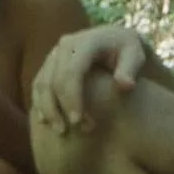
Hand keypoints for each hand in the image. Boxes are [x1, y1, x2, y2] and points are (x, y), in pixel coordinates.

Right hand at [31, 25, 146, 132]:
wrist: (115, 41)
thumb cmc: (128, 52)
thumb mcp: (135, 56)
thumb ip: (130, 69)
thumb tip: (125, 85)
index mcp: (85, 42)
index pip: (72, 72)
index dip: (72, 98)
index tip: (78, 122)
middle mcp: (65, 45)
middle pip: (53, 80)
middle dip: (58, 108)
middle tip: (69, 131)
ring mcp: (54, 54)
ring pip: (41, 84)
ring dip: (47, 109)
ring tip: (60, 131)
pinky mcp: (48, 64)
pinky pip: (38, 85)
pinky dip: (40, 104)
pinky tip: (47, 122)